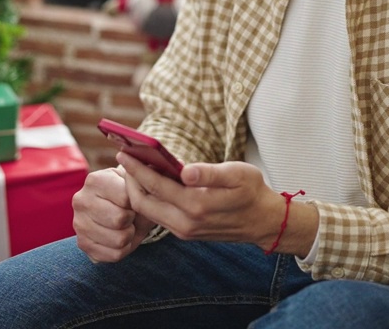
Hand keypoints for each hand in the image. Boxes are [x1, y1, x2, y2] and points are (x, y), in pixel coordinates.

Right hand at [72, 167, 155, 261]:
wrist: (121, 210)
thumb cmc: (131, 193)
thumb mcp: (137, 182)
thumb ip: (141, 180)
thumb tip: (140, 177)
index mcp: (94, 180)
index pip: (125, 198)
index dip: (136, 202)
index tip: (134, 199)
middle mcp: (81, 200)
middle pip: (119, 219)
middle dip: (132, 219)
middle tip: (131, 215)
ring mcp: (79, 223)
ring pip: (118, 239)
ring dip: (129, 235)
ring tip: (126, 225)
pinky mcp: (83, 244)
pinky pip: (114, 255)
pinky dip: (124, 249)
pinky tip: (120, 238)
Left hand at [118, 152, 284, 247]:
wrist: (264, 222)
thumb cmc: (252, 191)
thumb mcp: (238, 174)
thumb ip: (210, 173)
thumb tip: (185, 171)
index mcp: (197, 205)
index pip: (156, 186)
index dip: (137, 169)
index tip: (124, 154)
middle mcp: (186, 222)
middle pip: (143, 203)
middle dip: (130, 181)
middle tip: (124, 160)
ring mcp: (184, 230)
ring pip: (148, 212)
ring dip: (137, 191)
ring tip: (133, 170)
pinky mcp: (185, 233)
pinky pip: (158, 217)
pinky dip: (149, 200)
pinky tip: (150, 183)